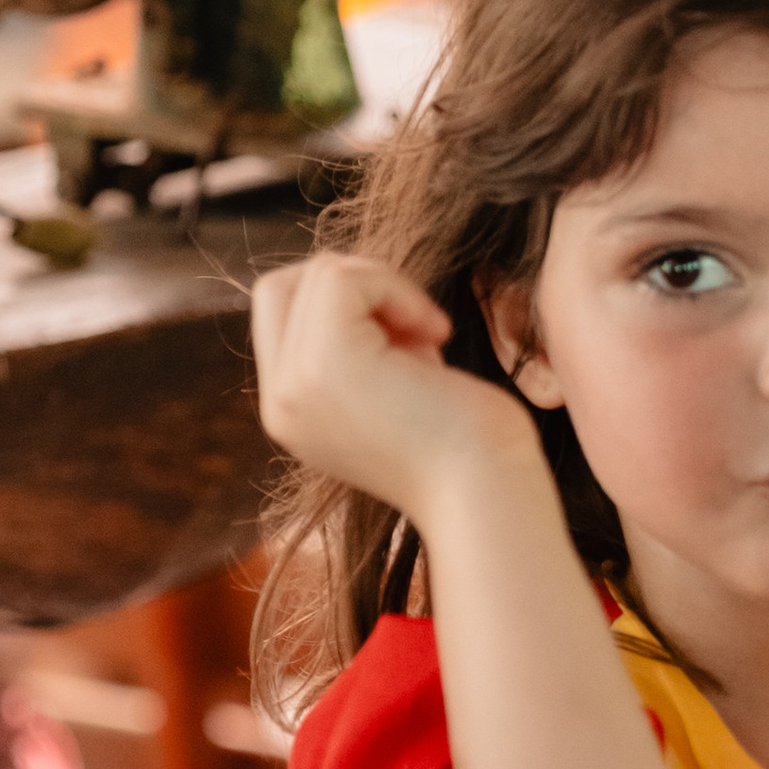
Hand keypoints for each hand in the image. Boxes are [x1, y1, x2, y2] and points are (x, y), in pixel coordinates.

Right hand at [253, 256, 541, 527]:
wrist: (489, 493)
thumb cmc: (468, 442)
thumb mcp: (396, 386)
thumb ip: (363, 347)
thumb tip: (361, 283)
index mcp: (293, 411)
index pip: (280, 315)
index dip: (343, 303)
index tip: (407, 338)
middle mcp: (279, 402)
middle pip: (281, 287)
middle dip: (354, 284)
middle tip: (415, 328)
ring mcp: (294, 384)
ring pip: (317, 275)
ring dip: (385, 288)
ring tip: (429, 342)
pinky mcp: (322, 364)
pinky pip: (340, 277)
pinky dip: (395, 289)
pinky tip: (436, 334)